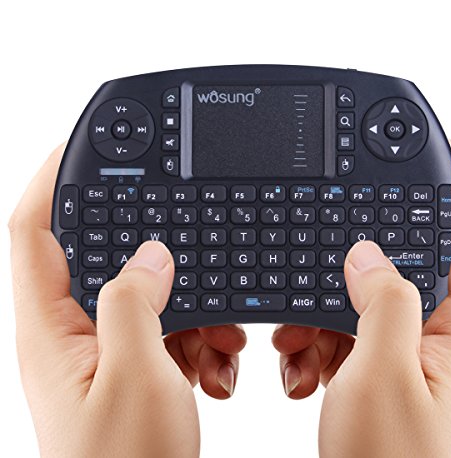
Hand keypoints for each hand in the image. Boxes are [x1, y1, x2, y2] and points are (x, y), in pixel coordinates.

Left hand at [9, 144, 245, 456]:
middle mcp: (73, 334)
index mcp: (52, 330)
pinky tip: (216, 363)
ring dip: (185, 303)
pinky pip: (165, 328)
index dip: (49, 182)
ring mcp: (105, 352)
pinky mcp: (134, 368)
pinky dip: (197, 334)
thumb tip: (148, 255)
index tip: (76, 147)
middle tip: (179, 240)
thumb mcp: (135, 374)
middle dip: (143, 246)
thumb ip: (135, 301)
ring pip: (143, 294)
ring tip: (214, 341)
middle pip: (96, 256)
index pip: (33, 233)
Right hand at [273, 142, 450, 455]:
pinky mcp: (383, 363)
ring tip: (304, 342)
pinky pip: (351, 323)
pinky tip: (301, 362)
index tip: (434, 149)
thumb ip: (384, 303)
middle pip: (421, 255)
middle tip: (337, 243)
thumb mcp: (383, 377)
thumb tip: (369, 255)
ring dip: (332, 301)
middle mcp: (446, 333)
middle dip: (374, 246)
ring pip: (375, 290)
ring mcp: (412, 348)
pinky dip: (319, 331)